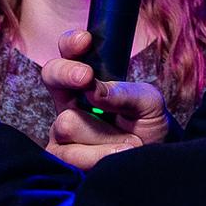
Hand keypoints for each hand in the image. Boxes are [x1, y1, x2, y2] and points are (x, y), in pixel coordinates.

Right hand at [41, 30, 171, 169]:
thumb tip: (95, 90)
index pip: (70, 53)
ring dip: (104, 135)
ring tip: (128, 143)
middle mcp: (70, 101)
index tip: (85, 41)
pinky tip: (115, 157)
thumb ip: (125, 92)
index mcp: (88, 80)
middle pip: (52, 75)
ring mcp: (61, 130)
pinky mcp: (60, 157)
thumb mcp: (149, 103)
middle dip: (67, 73)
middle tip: (85, 78)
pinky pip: (71, 154)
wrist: (153, 164)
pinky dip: (99, 156)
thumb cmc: (148, 127)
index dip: (71, 44)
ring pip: (68, 121)